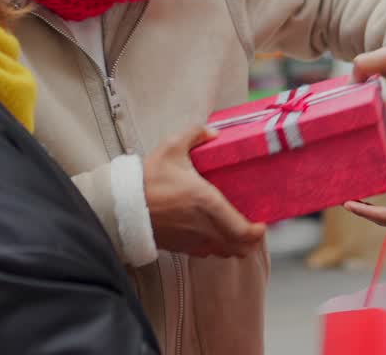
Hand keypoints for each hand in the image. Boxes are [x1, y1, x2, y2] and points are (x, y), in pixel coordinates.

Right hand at [143, 125, 265, 257]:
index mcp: (209, 203)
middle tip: (252, 224)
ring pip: (225, 253)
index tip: (262, 222)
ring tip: (235, 228)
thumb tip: (213, 132)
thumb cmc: (148, 178)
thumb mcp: (172, 147)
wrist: (122, 206)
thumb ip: (196, 134)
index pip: (244, 232)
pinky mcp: (181, 248)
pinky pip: (207, 253)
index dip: (258, 231)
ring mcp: (193, 241)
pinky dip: (216, 246)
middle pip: (240, 248)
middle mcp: (205, 228)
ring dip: (234, 244)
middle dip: (250, 240)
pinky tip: (212, 231)